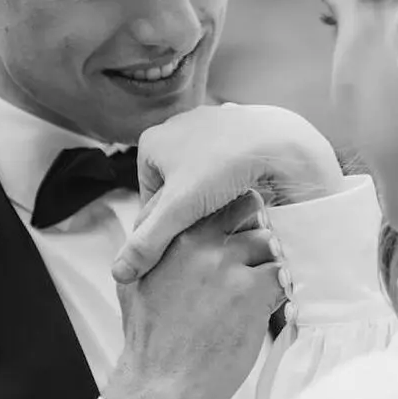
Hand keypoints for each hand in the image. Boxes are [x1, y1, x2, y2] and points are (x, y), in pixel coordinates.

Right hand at [102, 191, 285, 398]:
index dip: (233, 213)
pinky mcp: (250, 292)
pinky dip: (282, 290)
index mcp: (170, 238)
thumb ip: (149, 251)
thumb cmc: (149, 341)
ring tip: (266, 284)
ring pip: (268, 241)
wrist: (158, 388)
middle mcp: (197, 244)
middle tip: (260, 251)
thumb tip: (160, 229)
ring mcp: (225, 266)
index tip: (240, 228)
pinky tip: (272, 306)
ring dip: (271, 261)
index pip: (213, 201)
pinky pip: (281, 275)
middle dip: (256, 228)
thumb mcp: (133, 284)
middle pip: (246, 210)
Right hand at [112, 103, 344, 283]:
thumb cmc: (225, 168)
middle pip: (174, 189)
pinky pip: (225, 165)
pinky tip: (245, 194)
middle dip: (190, 212)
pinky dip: (232, 181)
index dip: (165, 228)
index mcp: (151, 142)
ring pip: (201, 178)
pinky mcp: (234, 128)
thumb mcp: (180, 210)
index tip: (185, 243)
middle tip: (209, 231)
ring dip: (212, 198)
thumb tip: (119, 273)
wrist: (278, 141)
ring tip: (229, 213)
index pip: (148, 200)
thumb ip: (147, 243)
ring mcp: (206, 124)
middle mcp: (175, 127)